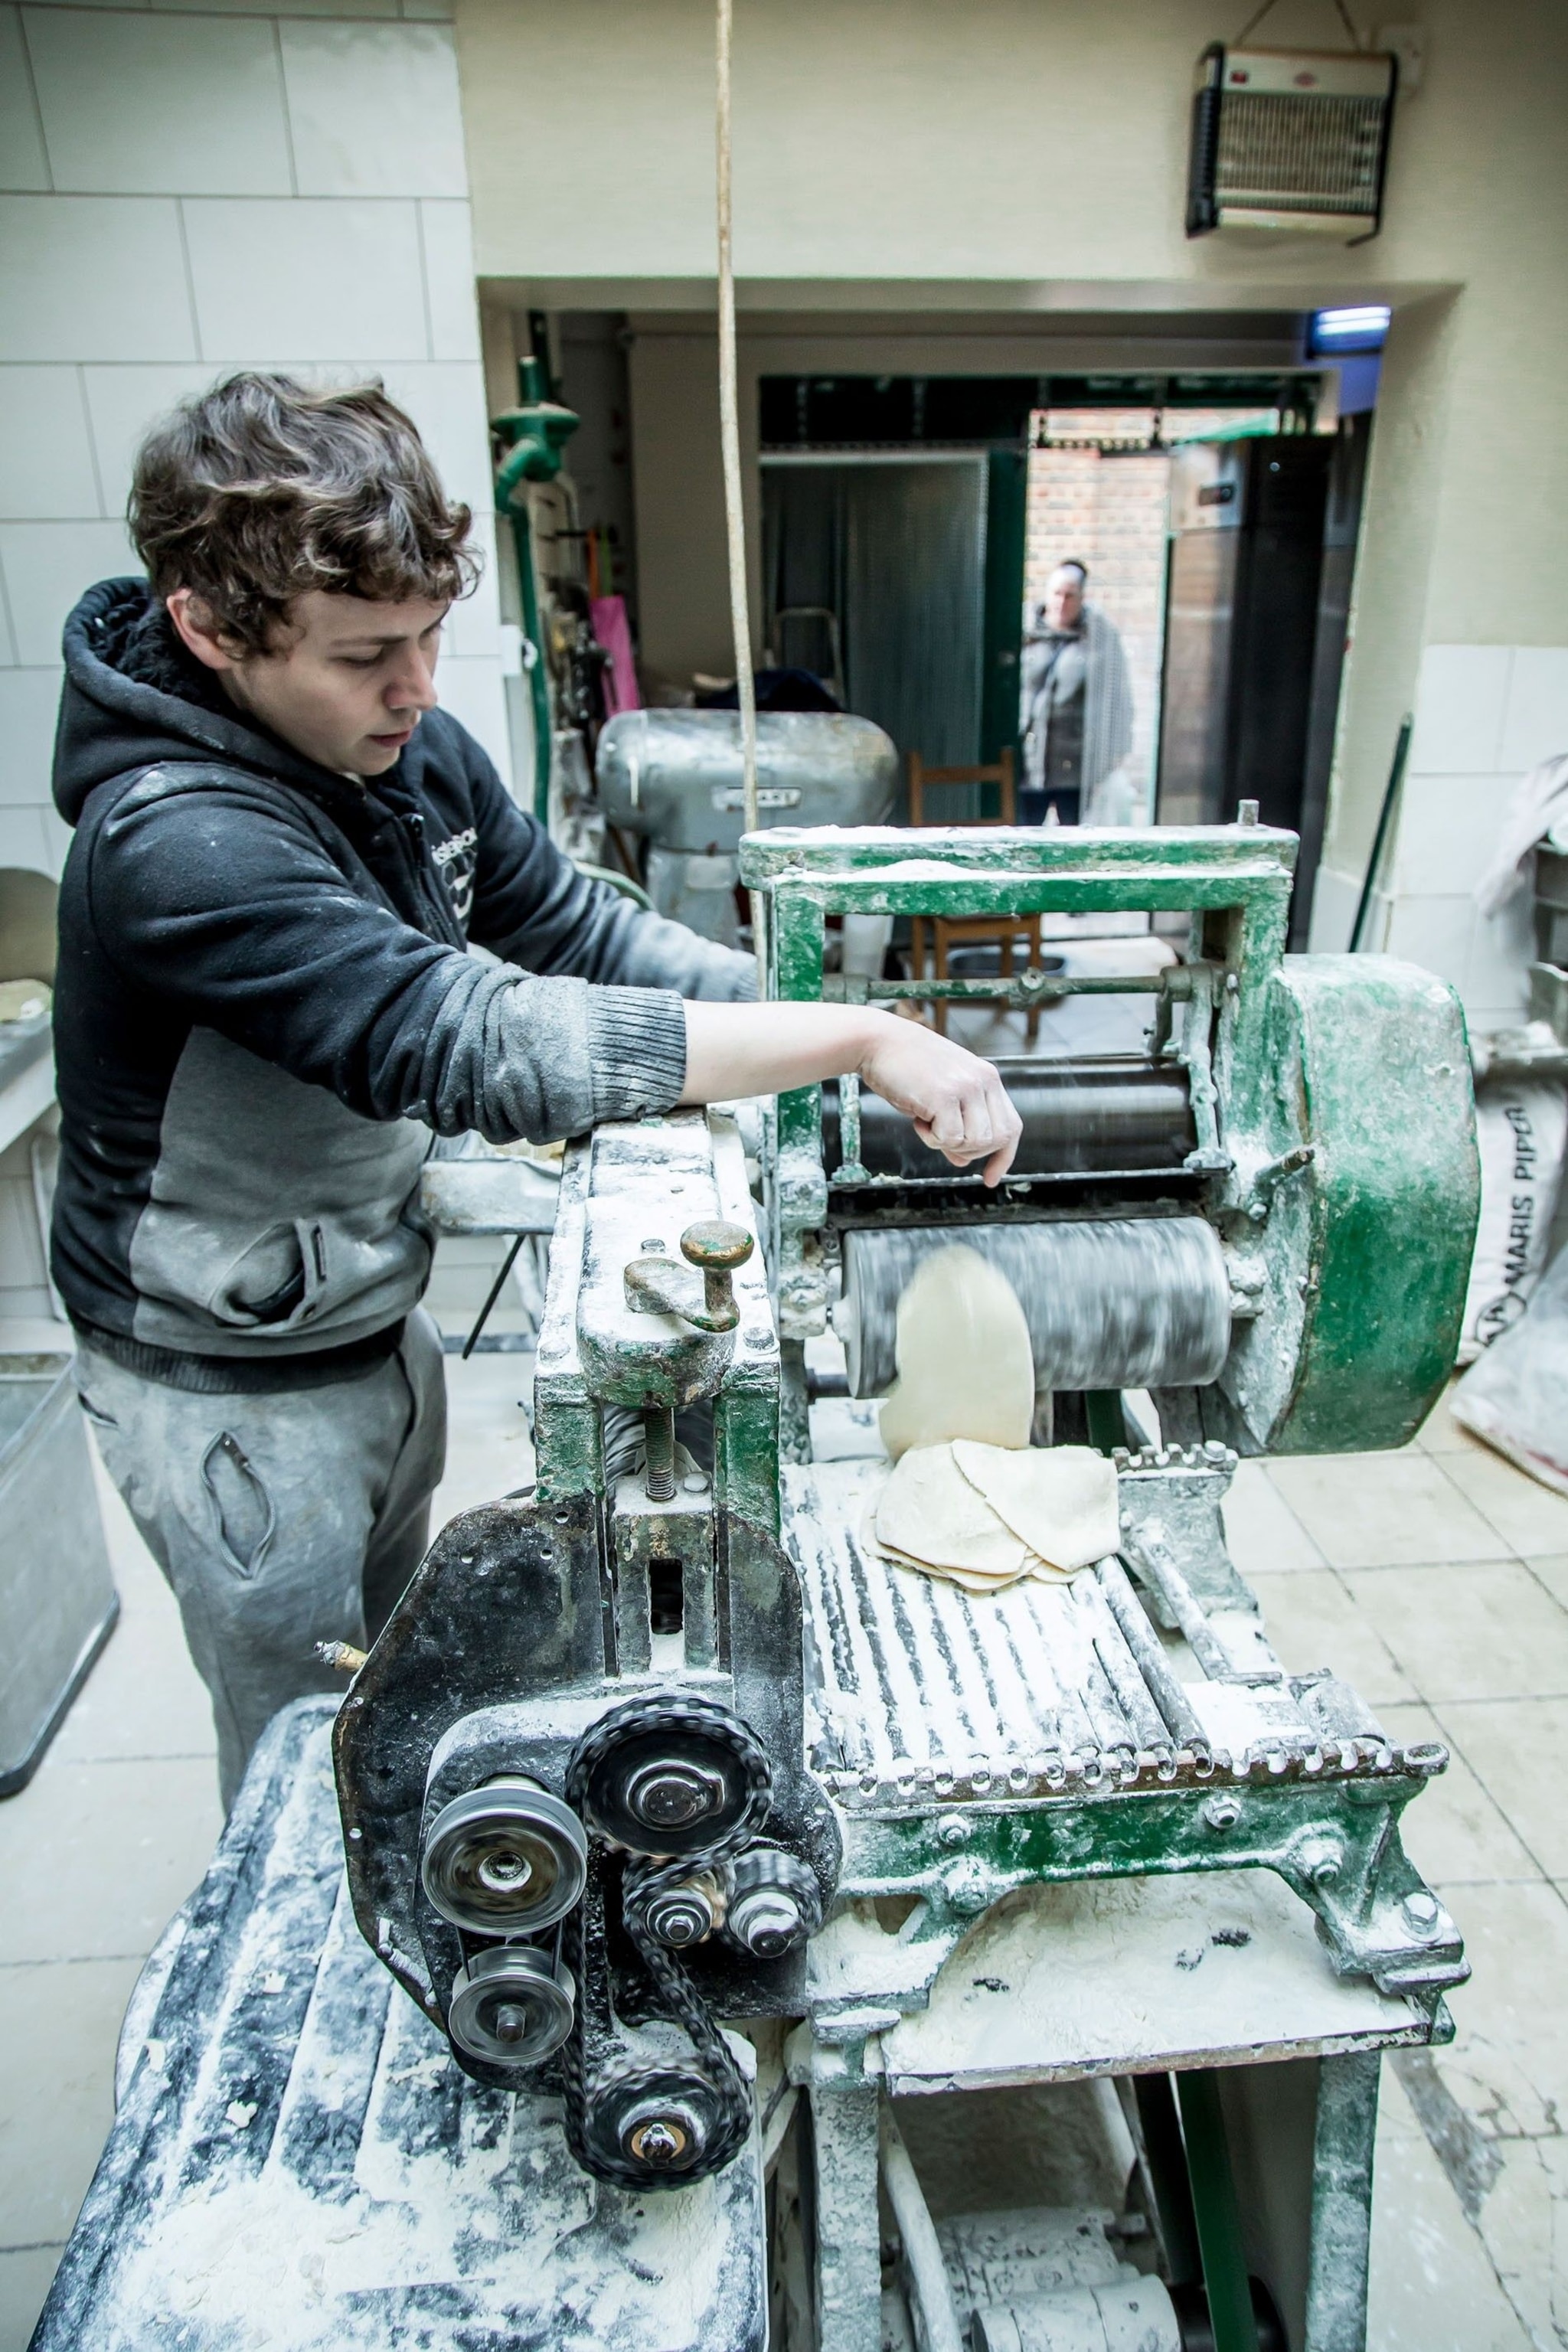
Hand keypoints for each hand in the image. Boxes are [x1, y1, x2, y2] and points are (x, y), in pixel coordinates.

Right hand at [856, 1016, 1021, 1184]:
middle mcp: (983, 1081)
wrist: (878, 1042)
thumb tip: (963, 1160)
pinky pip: (950, 1138)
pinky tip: (918, 1118)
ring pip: (975, 1142)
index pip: (1011, 1126)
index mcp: (988, 1078)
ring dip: (948, 1143)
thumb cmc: (906, 1068)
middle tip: (941, 1136)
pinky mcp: (944, 1095)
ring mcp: (966, 1087)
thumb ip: (958, 1125)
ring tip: (927, 1121)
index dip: (1004, 1156)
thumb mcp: (940, 1096)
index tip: (990, 1179)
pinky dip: (931, 1138)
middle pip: (997, 1139)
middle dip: (970, 1151)